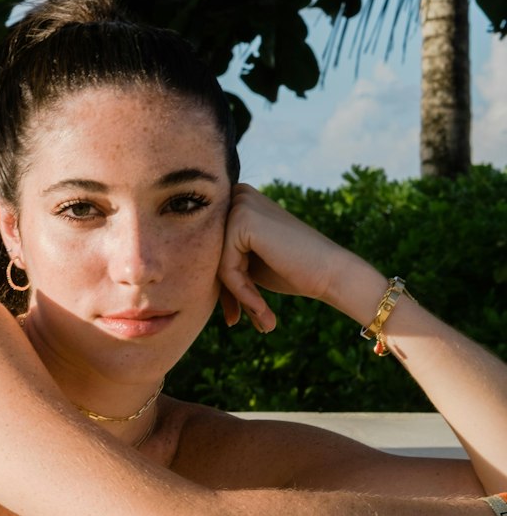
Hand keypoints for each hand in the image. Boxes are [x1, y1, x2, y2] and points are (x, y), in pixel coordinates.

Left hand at [217, 183, 352, 332]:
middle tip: (237, 320)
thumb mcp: (248, 262)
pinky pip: (226, 268)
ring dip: (235, 295)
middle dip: (224, 292)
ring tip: (260, 316)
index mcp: (237, 201)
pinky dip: (242, 292)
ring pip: (215, 263)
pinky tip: (261, 306)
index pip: (211, 248)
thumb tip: (183, 275)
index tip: (234, 314)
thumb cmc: (293, 270)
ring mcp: (239, 204)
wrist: (330, 273)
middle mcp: (237, 195)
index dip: (221, 285)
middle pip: (209, 254)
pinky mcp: (242, 220)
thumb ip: (221, 258)